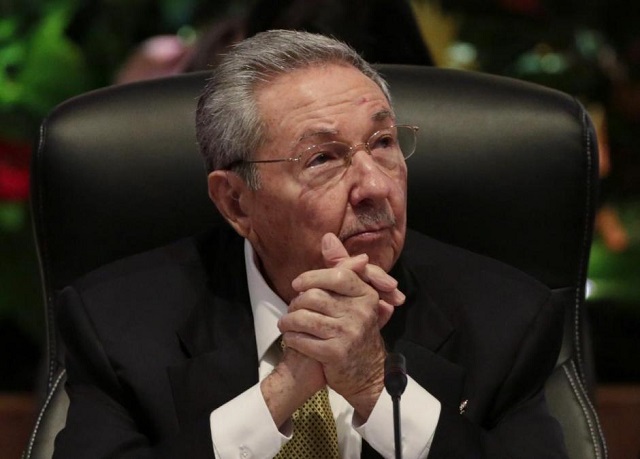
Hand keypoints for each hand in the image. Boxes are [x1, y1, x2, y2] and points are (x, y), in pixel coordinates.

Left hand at [279, 233, 403, 417]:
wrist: (366, 373)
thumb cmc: (354, 330)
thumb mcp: (353, 298)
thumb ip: (340, 267)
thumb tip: (328, 237)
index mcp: (366, 295)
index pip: (336, 275)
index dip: (312, 277)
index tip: (297, 285)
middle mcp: (361, 312)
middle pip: (314, 296)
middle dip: (296, 303)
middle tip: (293, 309)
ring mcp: (349, 333)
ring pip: (303, 318)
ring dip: (288, 321)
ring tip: (286, 324)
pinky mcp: (335, 353)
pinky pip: (301, 339)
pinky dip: (291, 339)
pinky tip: (292, 339)